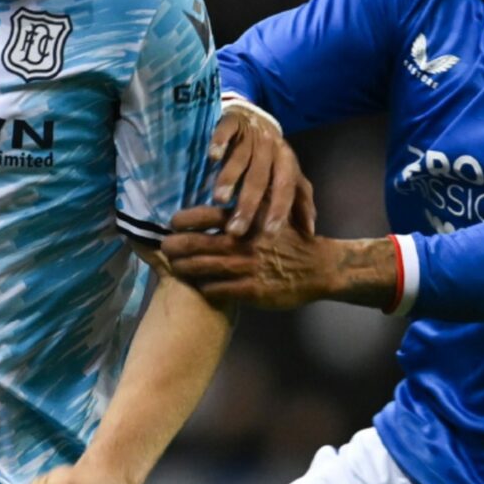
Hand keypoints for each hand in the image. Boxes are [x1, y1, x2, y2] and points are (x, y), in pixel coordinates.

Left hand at [160, 206, 341, 309]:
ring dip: (184, 268)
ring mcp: (246, 268)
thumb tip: (224, 193)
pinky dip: (204, 288)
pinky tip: (198, 286)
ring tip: (174, 267)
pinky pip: (218, 290)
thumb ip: (250, 204)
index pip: (205, 215)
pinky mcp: (251, 290)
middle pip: (196, 243)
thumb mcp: (274, 211)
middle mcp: (243, 242)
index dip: (183, 220)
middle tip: (165, 247)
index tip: (173, 223)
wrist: (319, 267)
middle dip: (175, 245)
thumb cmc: (292, 238)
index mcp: (247, 220)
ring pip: (202, 268)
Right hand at [205, 103, 316, 236]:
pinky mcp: (231, 121)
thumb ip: (300, 201)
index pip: (284, 189)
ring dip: (230, 177)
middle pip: (259, 178)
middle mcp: (270, 148)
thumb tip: (310, 231)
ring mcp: (250, 134)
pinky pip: (225, 131)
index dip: (278, 211)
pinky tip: (213, 157)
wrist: (255, 118)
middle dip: (248, 204)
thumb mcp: (290, 176)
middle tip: (236, 230)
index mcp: (287, 163)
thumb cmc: (272, 157)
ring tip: (219, 199)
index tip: (268, 235)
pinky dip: (219, 143)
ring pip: (241, 157)